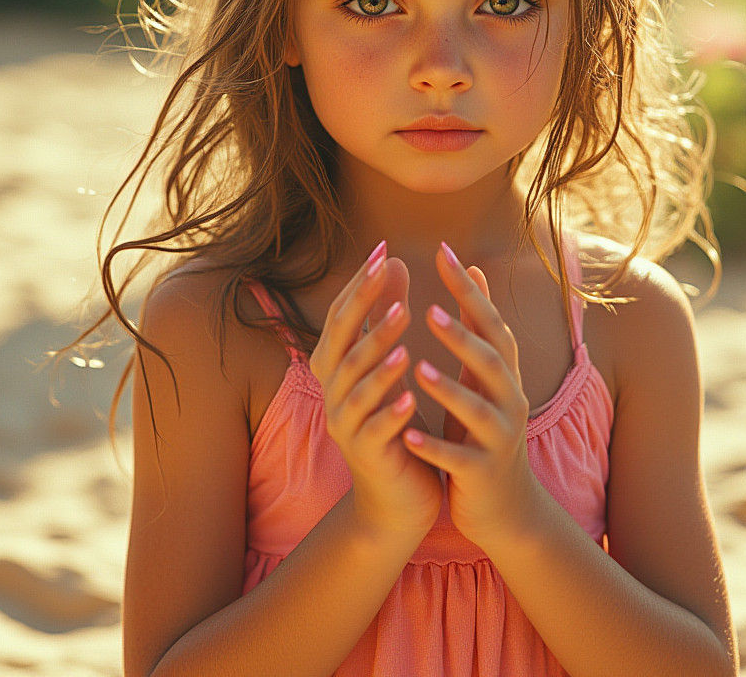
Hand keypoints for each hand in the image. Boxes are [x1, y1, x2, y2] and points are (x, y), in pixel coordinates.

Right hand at [309, 242, 442, 540]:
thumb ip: (385, 316)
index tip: (383, 249)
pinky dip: (391, 411)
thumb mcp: (388, 362)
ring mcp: (346, 424)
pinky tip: (411, 397)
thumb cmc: (393, 419)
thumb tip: (391, 261)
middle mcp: (334, 391)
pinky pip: (375, 430)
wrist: (395, 496)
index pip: (343, 315)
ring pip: (356, 384)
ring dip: (377, 354)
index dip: (360, 283)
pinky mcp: (366, 455)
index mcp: (338, 366)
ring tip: (404, 329)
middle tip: (387, 273)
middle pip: (342, 342)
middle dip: (364, 306)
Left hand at [401, 242, 542, 549]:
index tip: (443, 253)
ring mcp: (500, 438)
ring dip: (449, 389)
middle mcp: (510, 400)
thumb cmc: (485, 428)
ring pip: (479, 410)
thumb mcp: (483, 375)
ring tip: (417, 368)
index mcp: (504, 373)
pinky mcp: (483, 474)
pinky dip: (435, 448)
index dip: (469, 289)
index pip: (491, 322)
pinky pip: (459, 459)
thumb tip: (472, 268)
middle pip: (492, 361)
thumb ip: (477, 325)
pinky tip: (409, 436)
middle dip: (462, 336)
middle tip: (429, 310)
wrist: (507, 506)